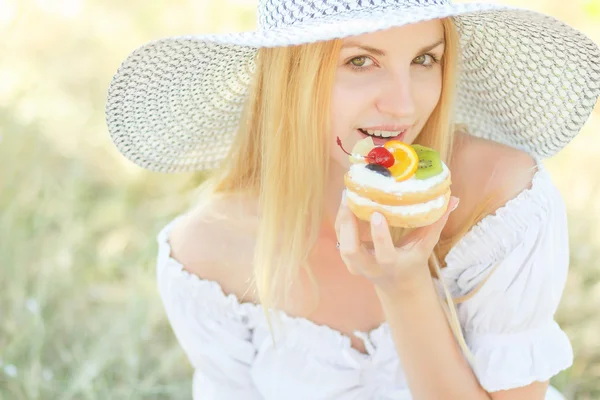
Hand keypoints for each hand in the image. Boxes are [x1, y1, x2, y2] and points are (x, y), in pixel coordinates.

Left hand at [335, 191, 459, 292]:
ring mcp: (355, 264)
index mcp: (391, 265)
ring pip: (341, 241)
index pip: (384, 254)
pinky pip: (339, 235)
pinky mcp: (346, 257)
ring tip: (348, 194)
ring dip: (342, 218)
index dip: (379, 235)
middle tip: (351, 199)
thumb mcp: (425, 245)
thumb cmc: (413, 261)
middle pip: (350, 250)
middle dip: (348, 225)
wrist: (397, 284)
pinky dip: (341, 218)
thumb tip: (452, 199)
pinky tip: (348, 199)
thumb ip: (436, 223)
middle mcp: (370, 267)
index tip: (377, 213)